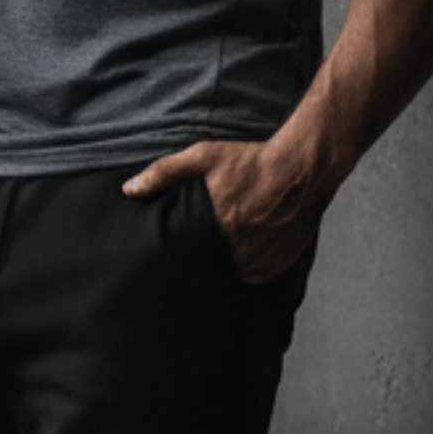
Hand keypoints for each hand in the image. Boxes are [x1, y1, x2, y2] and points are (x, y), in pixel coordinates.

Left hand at [121, 134, 337, 284]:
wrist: (302, 168)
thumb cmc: (252, 161)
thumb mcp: (203, 157)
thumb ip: (163, 173)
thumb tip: (129, 189)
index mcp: (214, 227)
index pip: (186, 257)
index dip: (179, 258)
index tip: (173, 257)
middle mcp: (236, 249)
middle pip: (208, 268)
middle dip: (201, 262)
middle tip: (198, 251)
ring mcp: (258, 261)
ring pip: (230, 275)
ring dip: (224, 266)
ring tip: (222, 251)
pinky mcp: (276, 265)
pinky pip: (253, 276)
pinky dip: (247, 268)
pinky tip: (244, 251)